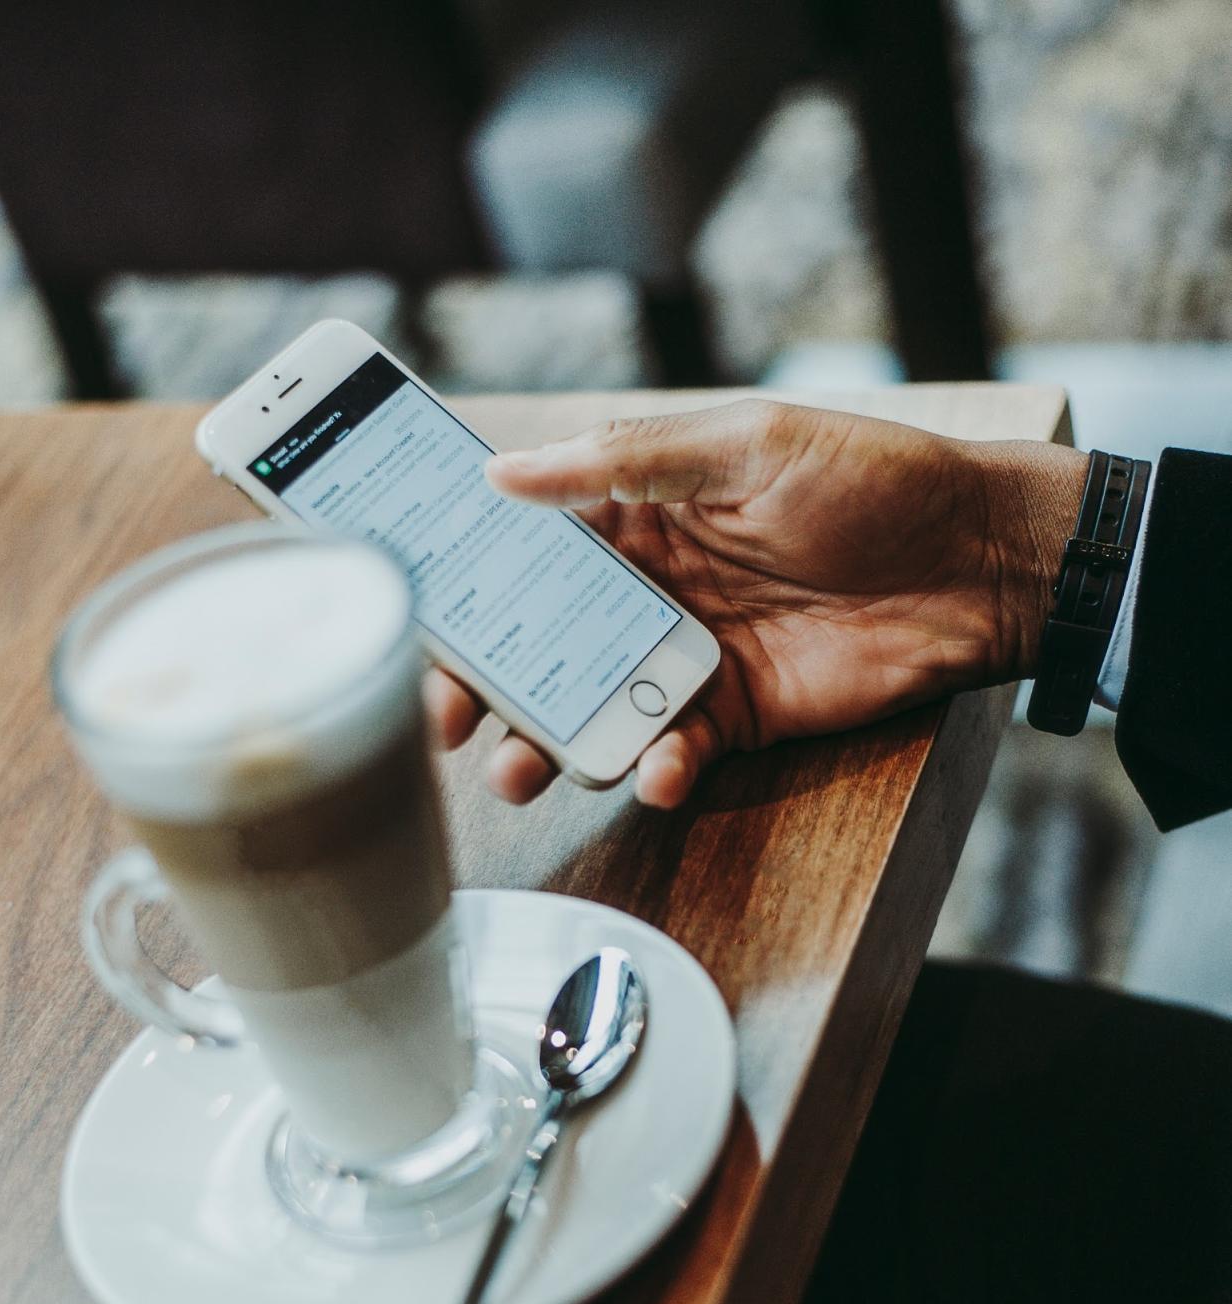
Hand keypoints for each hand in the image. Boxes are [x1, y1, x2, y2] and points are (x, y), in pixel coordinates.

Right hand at [426, 399, 1085, 807]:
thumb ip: (623, 461)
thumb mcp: (743, 445)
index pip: (526, 554)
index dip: (466, 587)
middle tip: (446, 722)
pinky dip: (656, 770)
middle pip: (538, 648)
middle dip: (483, 689)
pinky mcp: (733, 718)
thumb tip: (503, 471)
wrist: (977, 564)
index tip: (412, 618)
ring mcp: (686, 661)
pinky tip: (659, 769)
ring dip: (547, 747)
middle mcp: (648, 593)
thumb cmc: (871, 480)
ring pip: (588, 714)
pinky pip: (671, 754)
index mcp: (637, 516)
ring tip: (518, 772)